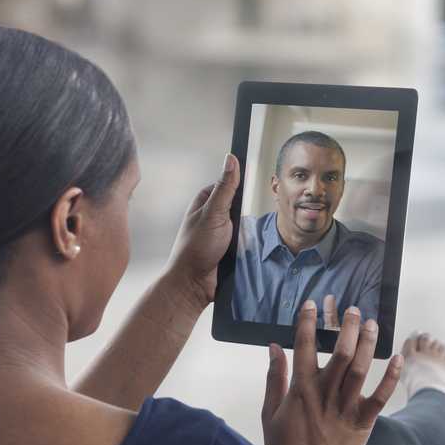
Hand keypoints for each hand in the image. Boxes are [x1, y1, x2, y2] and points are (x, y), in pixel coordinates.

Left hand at [166, 154, 238, 307]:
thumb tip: (231, 159)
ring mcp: (220, 232)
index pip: (228, 184)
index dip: (239, 187)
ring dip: (247, 231)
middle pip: (239, 205)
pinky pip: (244, 242)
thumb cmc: (196, 249)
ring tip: (243, 238)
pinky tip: (247, 249)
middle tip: (243, 221)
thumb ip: (225, 188)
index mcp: (205, 202)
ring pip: (244, 224)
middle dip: (244, 213)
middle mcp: (212, 215)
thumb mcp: (214, 214)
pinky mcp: (228, 248)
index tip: (250, 187)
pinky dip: (247, 245)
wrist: (194, 284)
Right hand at [261, 300, 402, 444]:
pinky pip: (380, 397)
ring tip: (372, 324)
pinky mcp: (362, 423)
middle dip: (347, 327)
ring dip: (367, 343)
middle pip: (340, 352)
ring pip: (361, 369)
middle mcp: (325, 395)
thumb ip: (274, 378)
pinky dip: (391, 377)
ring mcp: (345, 408)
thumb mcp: (270, 412)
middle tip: (353, 310)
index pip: (305, 347)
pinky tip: (397, 358)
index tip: (312, 305)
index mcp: (301, 389)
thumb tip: (274, 347)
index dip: (308, 323)